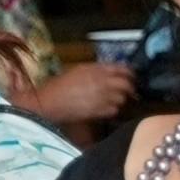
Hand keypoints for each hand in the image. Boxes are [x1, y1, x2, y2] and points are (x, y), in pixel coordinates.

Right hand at [19, 60, 136, 125]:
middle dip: (129, 88)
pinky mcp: (99, 111)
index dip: (129, 73)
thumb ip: (96, 69)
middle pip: (126, 84)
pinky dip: (113, 109)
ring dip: (120, 99)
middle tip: (128, 90)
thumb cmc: (58, 85)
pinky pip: (114, 110)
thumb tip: (111, 71)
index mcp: (97, 70)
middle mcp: (102, 82)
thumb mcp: (77, 70)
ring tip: (114, 100)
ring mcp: (102, 97)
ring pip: (122, 98)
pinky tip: (106, 108)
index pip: (122, 68)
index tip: (131, 76)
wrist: (48, 102)